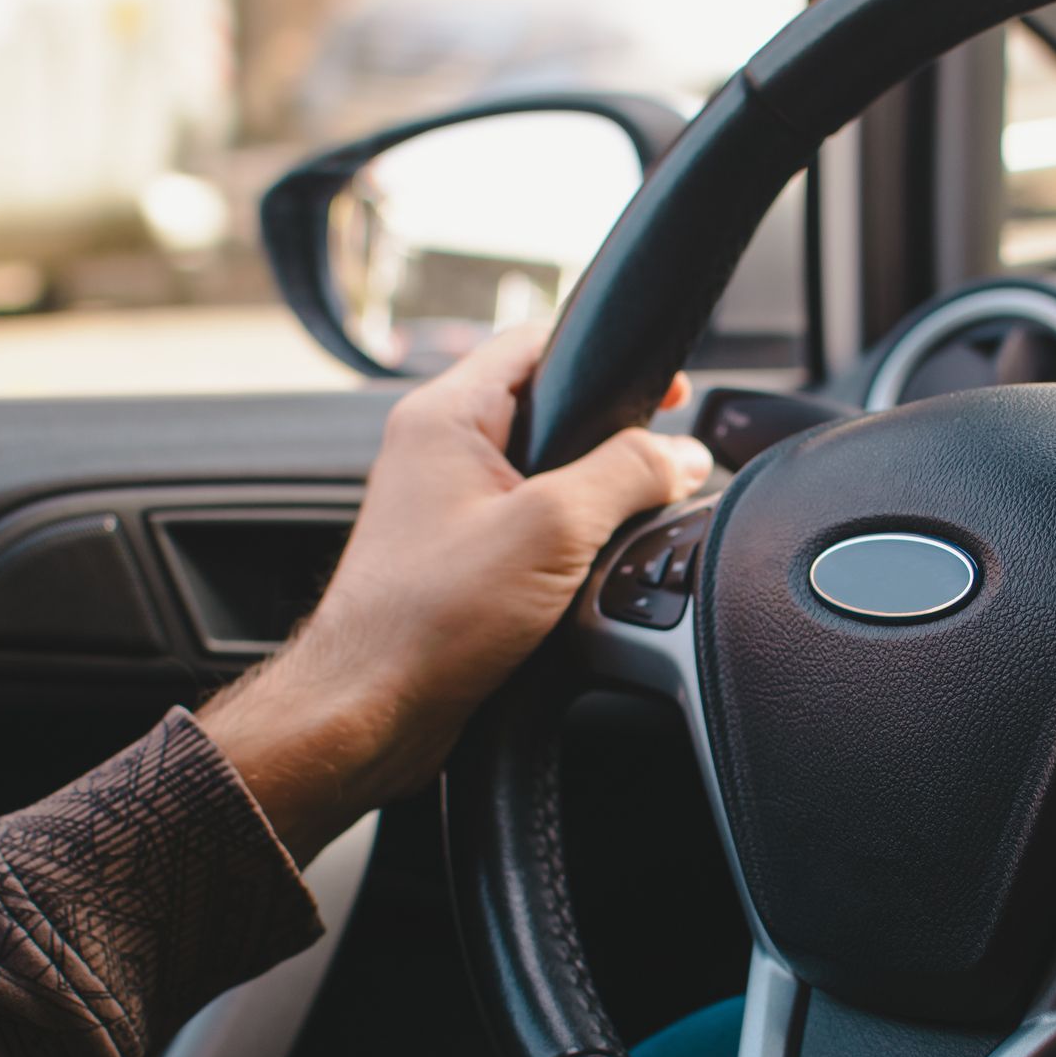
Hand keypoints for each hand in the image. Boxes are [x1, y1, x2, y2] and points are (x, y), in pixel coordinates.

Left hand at [201, 324, 712, 860]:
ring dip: (590, 501)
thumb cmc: (426, 621)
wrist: (371, 713)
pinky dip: (567, 546)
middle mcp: (438, 453)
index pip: (539, 342)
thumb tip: (684, 456)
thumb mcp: (552, 529)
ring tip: (618, 532)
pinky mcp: (458, 561)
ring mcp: (446, 509)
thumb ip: (628, 475)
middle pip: (550, 411)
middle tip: (653, 471)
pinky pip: (529, 530)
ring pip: (544, 477)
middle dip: (610, 440)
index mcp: (445, 416)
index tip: (669, 394)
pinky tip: (587, 578)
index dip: (612, 359)